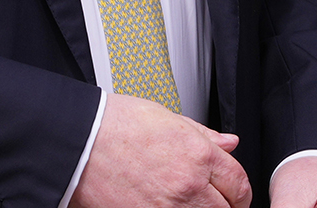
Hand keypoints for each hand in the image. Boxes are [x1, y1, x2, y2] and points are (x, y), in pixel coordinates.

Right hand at [69, 93, 250, 207]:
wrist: (77, 143)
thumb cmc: (114, 126)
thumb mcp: (165, 117)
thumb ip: (202, 135)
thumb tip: (229, 143)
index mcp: (197, 154)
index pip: (239, 182)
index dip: (239, 190)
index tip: (233, 193)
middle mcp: (188, 185)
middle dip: (226, 206)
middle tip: (214, 200)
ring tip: (189, 202)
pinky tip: (168, 206)